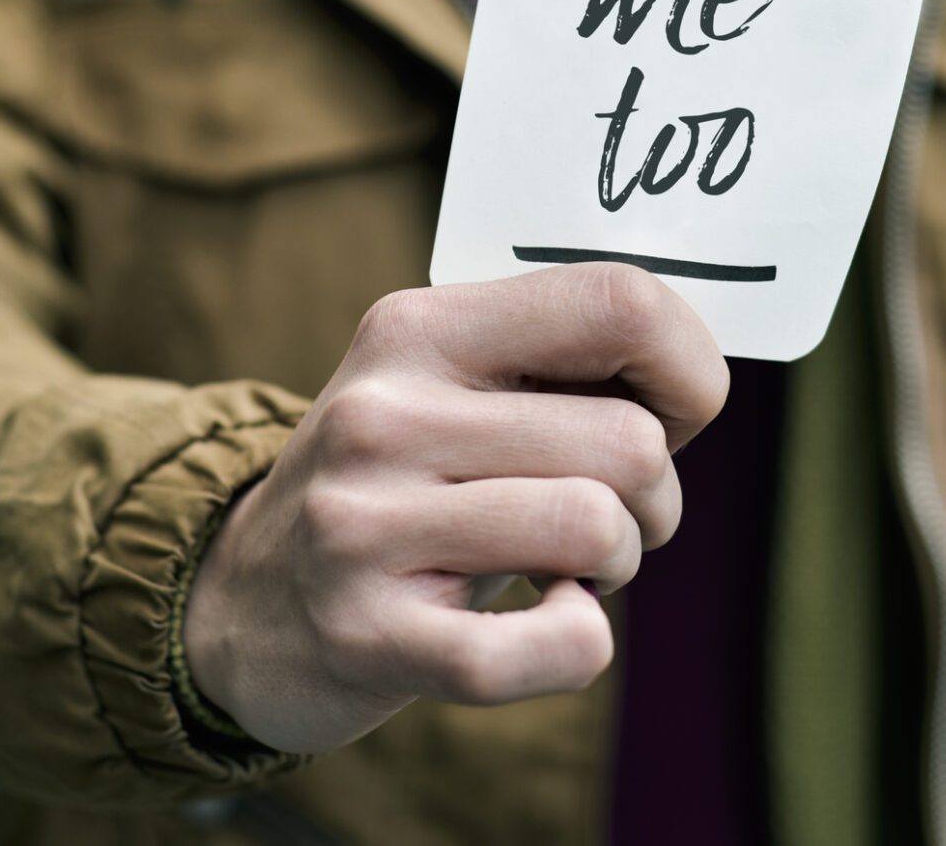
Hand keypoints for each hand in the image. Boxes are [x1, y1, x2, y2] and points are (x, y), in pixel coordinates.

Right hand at [181, 262, 728, 753]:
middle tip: (605, 516)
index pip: (618, 301)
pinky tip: (544, 622)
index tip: (672, 415)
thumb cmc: (400, 486)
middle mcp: (384, 414)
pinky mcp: (372, 637)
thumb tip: (702, 375)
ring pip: (598, 527)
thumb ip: (559, 362)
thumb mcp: (447, 387)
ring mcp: (368, 525)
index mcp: (419, 328)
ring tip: (564, 567)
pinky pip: (555, 644)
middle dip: (655, 496)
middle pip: (629, 440)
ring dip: (617, 563)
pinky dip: (580, 643)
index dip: (688, 367)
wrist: (244, 604)